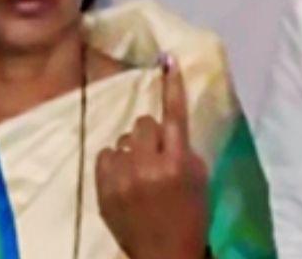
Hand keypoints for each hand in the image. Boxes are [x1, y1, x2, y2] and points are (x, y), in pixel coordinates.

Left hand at [96, 54, 207, 258]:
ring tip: (140, 172)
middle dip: (150, 134)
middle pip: (143, 123)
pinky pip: (105, 154)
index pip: (174, 116)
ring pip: (122, 139)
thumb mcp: (197, 178)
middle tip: (157, 153)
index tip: (168, 62)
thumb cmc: (189, 214)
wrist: (164, 254)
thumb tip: (166, 126)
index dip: (172, 87)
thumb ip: (183, 149)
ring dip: (132, 150)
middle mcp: (148, 166)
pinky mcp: (103, 188)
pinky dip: (115, 162)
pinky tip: (124, 178)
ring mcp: (122, 178)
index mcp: (177, 163)